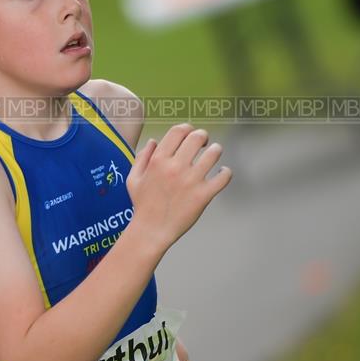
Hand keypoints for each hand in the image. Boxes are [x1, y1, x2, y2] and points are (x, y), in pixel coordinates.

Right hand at [126, 124, 231, 251]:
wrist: (151, 231)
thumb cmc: (142, 205)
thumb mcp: (134, 179)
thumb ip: (142, 157)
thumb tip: (154, 141)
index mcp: (158, 160)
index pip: (178, 131)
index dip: (187, 129)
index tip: (190, 135)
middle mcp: (175, 167)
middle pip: (197, 137)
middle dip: (203, 136)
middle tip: (204, 143)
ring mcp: (191, 181)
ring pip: (214, 153)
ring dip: (216, 150)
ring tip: (214, 154)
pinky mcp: (203, 195)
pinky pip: (223, 176)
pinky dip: (226, 172)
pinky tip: (222, 173)